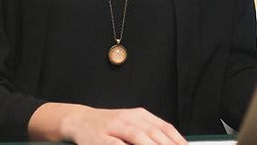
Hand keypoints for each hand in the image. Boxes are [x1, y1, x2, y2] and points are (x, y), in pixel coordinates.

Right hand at [30, 103, 187, 144]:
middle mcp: (129, 118)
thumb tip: (170, 142)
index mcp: (140, 115)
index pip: (164, 127)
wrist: (80, 120)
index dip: (177, 139)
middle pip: (154, 132)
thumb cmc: (108, 126)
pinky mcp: (101, 138)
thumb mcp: (131, 124)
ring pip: (138, 136)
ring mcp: (115, 127)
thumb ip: (149, 133)